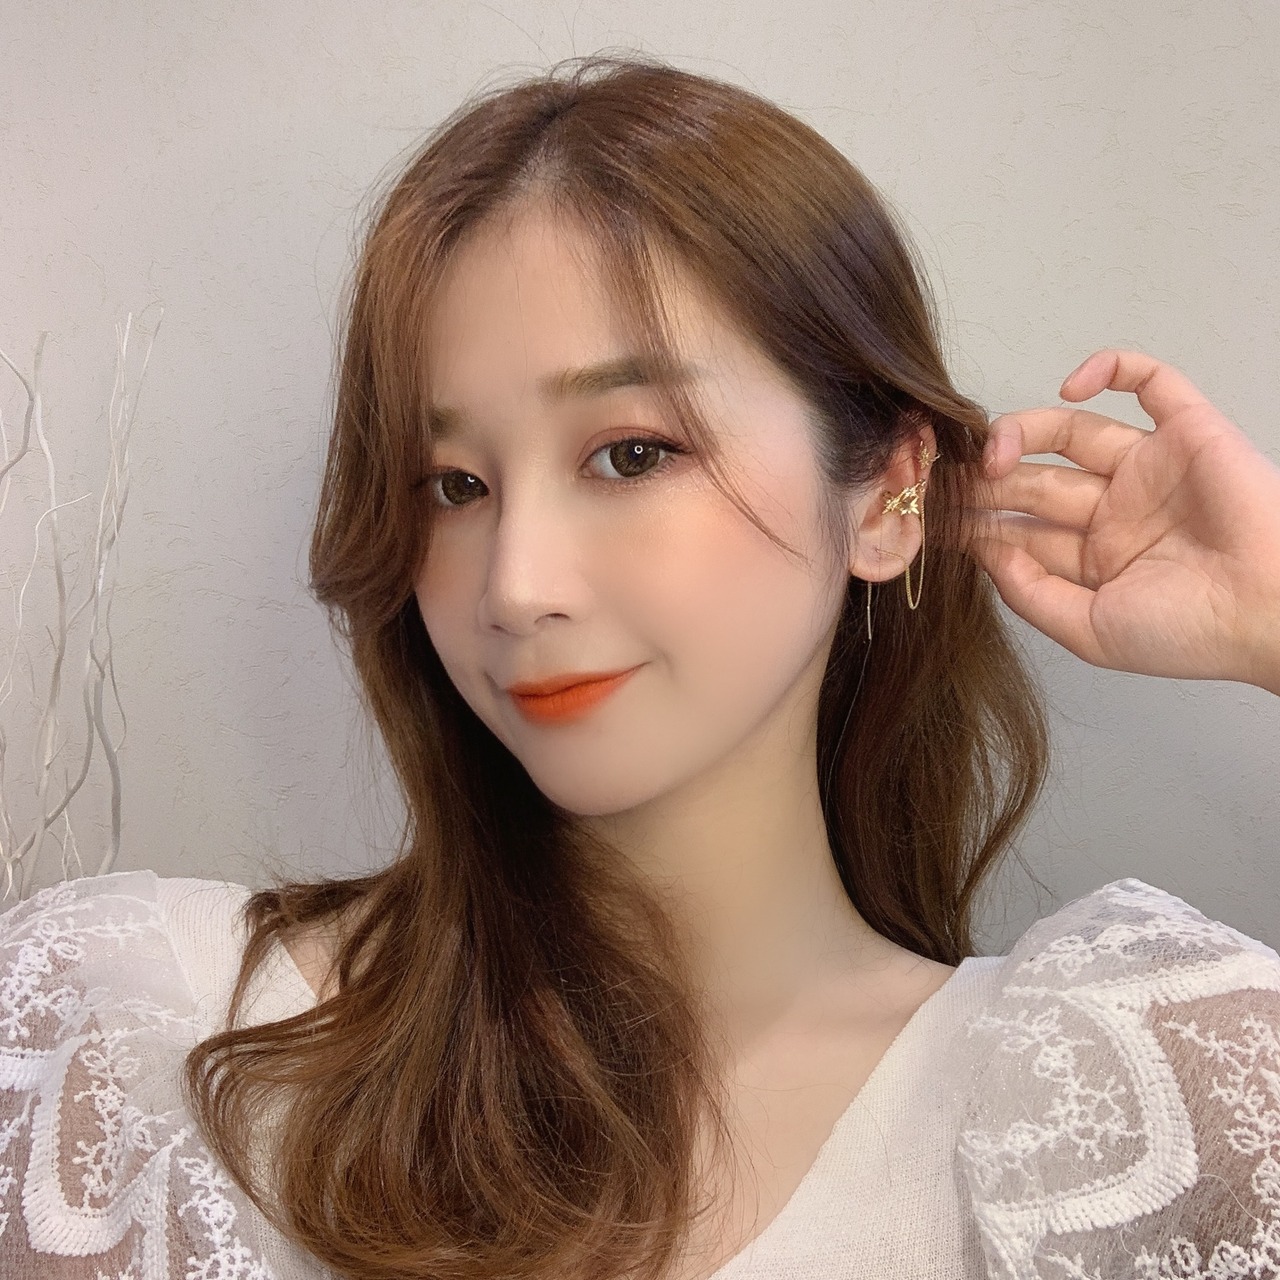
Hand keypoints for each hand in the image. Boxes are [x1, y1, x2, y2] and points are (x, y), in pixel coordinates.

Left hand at [967, 349, 1279, 691]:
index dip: (976, 521)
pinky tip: (1069, 387)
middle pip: (1034, 482)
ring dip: (1025, 431)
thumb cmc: (1191, 632)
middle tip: (947, 479)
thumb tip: (985, 555)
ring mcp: (1149, 468)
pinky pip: (1151, 382)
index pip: (1020, 530)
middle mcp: (1115, 510)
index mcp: (1093, 559)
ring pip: (1072, 431)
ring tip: (992, 450)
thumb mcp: (1090, 630)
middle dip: (987, 481)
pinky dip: (1112, 369)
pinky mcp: (1189, 432)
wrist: (1272, 610)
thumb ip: (1031, 594)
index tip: (933, 517)